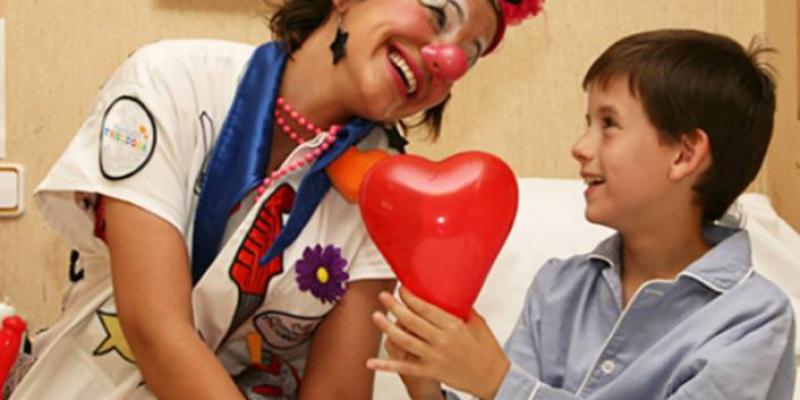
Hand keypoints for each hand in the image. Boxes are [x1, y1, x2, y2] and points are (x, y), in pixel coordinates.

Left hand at [367, 287, 509, 398]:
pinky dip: (386, 365)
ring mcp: (434, 357)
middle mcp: (442, 340)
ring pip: (405, 341)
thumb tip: (451, 294)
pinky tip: (371, 362)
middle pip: (412, 321)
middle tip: (383, 296)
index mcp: (454, 326)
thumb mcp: (478, 324)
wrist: (494, 379)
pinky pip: (404, 367)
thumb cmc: (488, 350)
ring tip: (376, 316)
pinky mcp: (430, 371)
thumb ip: (463, 309)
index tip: (402, 289)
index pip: (427, 309)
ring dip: (388, 328)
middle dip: (395, 307)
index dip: (411, 298)